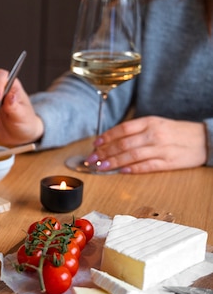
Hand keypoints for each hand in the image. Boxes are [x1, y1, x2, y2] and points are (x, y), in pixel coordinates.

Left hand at [88, 116, 207, 172]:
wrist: (204, 139)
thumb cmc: (175, 132)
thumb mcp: (156, 124)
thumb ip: (136, 131)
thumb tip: (111, 140)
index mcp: (150, 122)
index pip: (122, 129)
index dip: (106, 137)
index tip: (94, 144)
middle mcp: (154, 134)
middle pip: (124, 144)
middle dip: (105, 152)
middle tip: (92, 159)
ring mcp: (162, 149)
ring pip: (132, 155)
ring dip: (114, 162)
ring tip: (101, 167)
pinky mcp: (169, 162)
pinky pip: (147, 166)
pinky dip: (133, 169)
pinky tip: (121, 171)